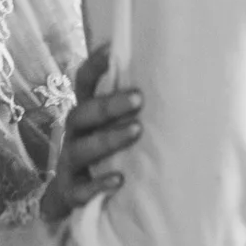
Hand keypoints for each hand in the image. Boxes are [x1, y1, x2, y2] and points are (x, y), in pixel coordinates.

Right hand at [41, 44, 143, 221]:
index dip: (94, 65)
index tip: (112, 49)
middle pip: (82, 114)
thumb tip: (175, 83)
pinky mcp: (71, 193)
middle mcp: (74, 135)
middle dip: (108, 105)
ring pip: (81, 149)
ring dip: (108, 139)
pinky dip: (98, 185)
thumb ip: (130, 110)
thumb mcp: (111, 129)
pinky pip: (80, 190)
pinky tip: (118, 181)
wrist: (70, 196)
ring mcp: (70, 164)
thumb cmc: (103, 154)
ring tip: (136, 130)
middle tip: (139, 98)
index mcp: (85, 115)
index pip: (84, 83)